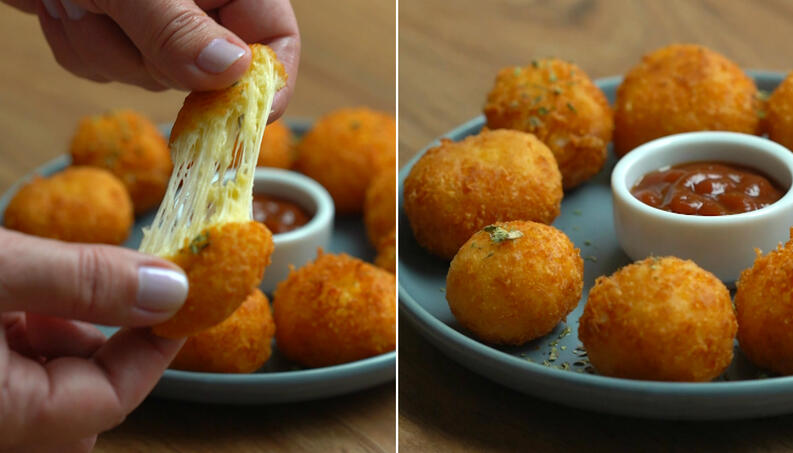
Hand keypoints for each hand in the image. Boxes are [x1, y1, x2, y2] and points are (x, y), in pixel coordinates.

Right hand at [0, 228, 188, 451]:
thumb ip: (84, 282)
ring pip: (43, 382)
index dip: (156, 346)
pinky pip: (9, 368)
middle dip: (104, 342)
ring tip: (33, 279)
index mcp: (4, 415)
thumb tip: (171, 289)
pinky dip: (22, 333)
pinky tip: (10, 291)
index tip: (181, 298)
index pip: (112, 399)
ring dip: (58, 333)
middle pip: (79, 398)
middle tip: (113, 285)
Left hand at [3, 0, 299, 119]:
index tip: (242, 115)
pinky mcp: (119, 33)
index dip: (266, 82)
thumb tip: (232, 73)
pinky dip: (82, 48)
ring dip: (106, 49)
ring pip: (152, 76)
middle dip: (156, 59)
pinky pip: (110, 71)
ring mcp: (159, 21)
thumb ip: (178, 28)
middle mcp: (200, 4)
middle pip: (209, 71)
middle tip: (120, 19)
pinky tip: (66, 7)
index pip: (276, 39)